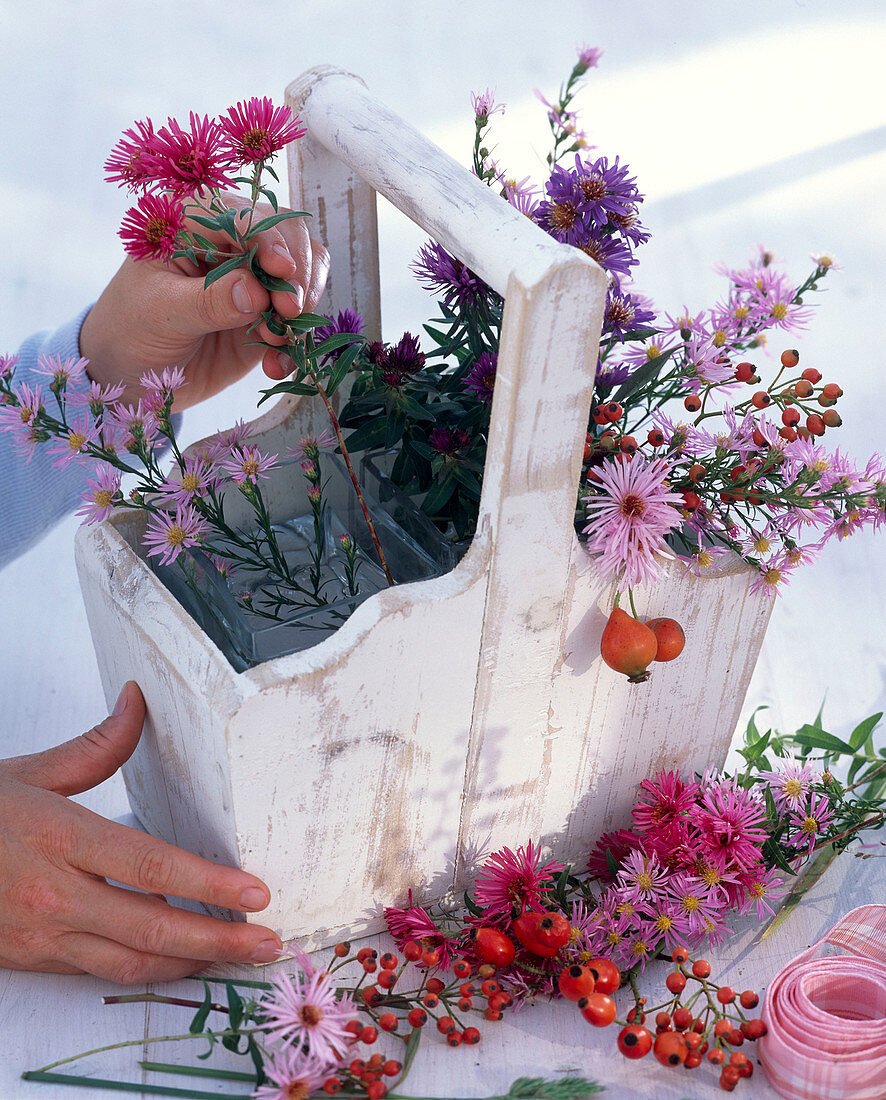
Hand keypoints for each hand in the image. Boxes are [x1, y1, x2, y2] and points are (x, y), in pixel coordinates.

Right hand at [0, 681, 282, 983]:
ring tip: (238, 955)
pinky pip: (102, 971)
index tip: (254, 892)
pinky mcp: (35, 958)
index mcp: (58, 837)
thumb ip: (96, 745)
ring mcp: (44, 933)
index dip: (206, 884)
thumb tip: (138, 702)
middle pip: (150, 926)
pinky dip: (148, 970)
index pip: (148, 865)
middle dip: (217, 938)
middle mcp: (54, 893)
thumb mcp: (29, 772)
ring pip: (130, 962)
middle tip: (266, 940)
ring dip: (191, 962)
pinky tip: (181, 959)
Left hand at [79, 196, 329, 410]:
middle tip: (289, 313)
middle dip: (296, 274)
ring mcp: (252, 277)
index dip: (269, 239)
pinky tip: (276, 367)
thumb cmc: (129, 330)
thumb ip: (207, 301)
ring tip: (279, 344)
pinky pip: (297, 318)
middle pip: (286, 236)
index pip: (243, 215)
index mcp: (193, 222)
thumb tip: (256, 292)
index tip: (282, 272)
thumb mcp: (160, 313)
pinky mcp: (266, 313)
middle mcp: (229, 241)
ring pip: (303, 272)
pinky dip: (294, 342)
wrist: (131, 375)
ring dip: (301, 308)